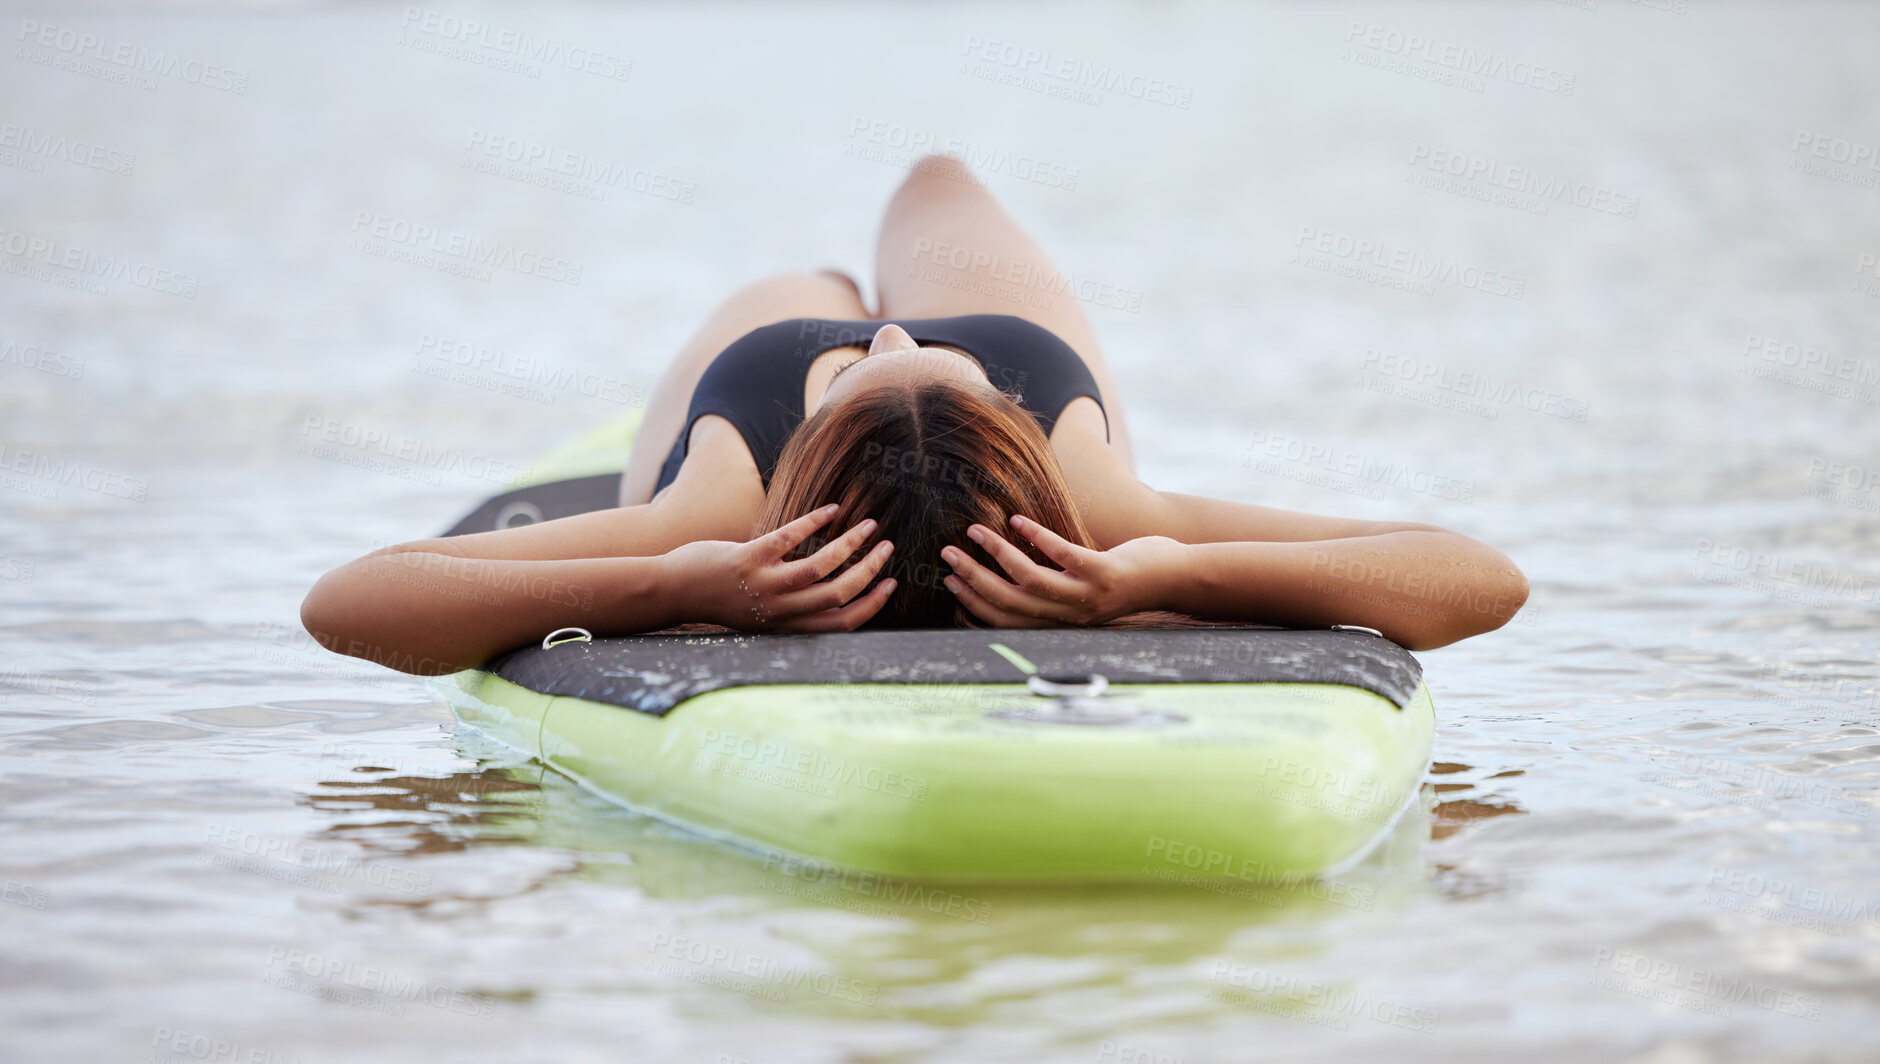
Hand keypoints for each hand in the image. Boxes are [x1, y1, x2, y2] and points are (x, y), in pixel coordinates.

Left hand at [660, 504, 895, 631]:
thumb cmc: (719, 599)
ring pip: (820, 568)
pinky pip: (790, 538)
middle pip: (839, 595)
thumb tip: (827, 590)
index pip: (842, 623)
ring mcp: (764, 585)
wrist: (673, 591)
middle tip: (886, 547)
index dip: (872, 605)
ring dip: (851, 544)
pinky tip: (831, 510)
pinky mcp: (748, 559)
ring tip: (868, 524)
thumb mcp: (760, 613)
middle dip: (869, 570)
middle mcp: (778, 610)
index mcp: (786, 625)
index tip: (890, 584)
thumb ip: (792, 606)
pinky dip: (815, 522)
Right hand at [940, 514, 1189, 626]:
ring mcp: (1086, 596)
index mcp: (1061, 622)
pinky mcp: (1103, 572)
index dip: (975, 602)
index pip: (1006, 618)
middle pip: (1009, 601)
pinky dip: (1037, 538)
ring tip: (974, 531)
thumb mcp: (1083, 591)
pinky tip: (1017, 520)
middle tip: (947, 555)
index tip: (950, 581)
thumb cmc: (1126, 581)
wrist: (1175, 580)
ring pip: (1029, 580)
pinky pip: (1063, 556)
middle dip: (974, 578)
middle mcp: (1070, 615)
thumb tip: (1017, 569)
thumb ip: (1054, 586)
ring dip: (997, 555)